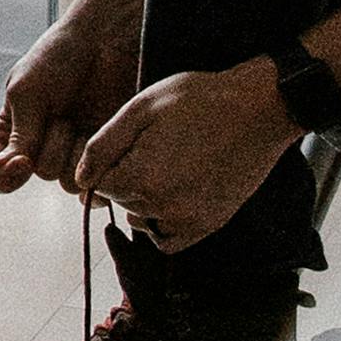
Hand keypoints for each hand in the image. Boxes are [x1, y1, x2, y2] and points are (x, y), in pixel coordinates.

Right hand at [0, 0, 145, 195]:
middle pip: (35, 175)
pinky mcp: (102, 153)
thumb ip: (18, 135)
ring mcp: (71, 150)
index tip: (22, 162)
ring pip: (66, 180)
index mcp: (11, 132)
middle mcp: (39, 146)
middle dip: (49, 146)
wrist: (105, 42)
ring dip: (74, 151)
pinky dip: (97, 166)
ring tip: (80, 117)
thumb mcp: (27, 92)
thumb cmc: (58, 57)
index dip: (3, 177)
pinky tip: (100, 139)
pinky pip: (95, 180)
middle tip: (60, 113)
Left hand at [72, 60, 295, 253]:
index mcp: (142, 178)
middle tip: (152, 145)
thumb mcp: (140, 108)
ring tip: (165, 164)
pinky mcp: (211, 224)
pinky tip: (171, 194)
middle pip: (122, 201)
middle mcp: (164, 207)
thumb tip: (80, 178)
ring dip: (143, 199)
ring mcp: (190, 220)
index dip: (106, 163)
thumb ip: (103, 146)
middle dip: (125, 177)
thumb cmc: (200, 100)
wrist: (260, 108)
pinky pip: (169, 240)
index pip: (99, 186)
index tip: (128, 142)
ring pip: (142, 219)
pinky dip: (161, 224)